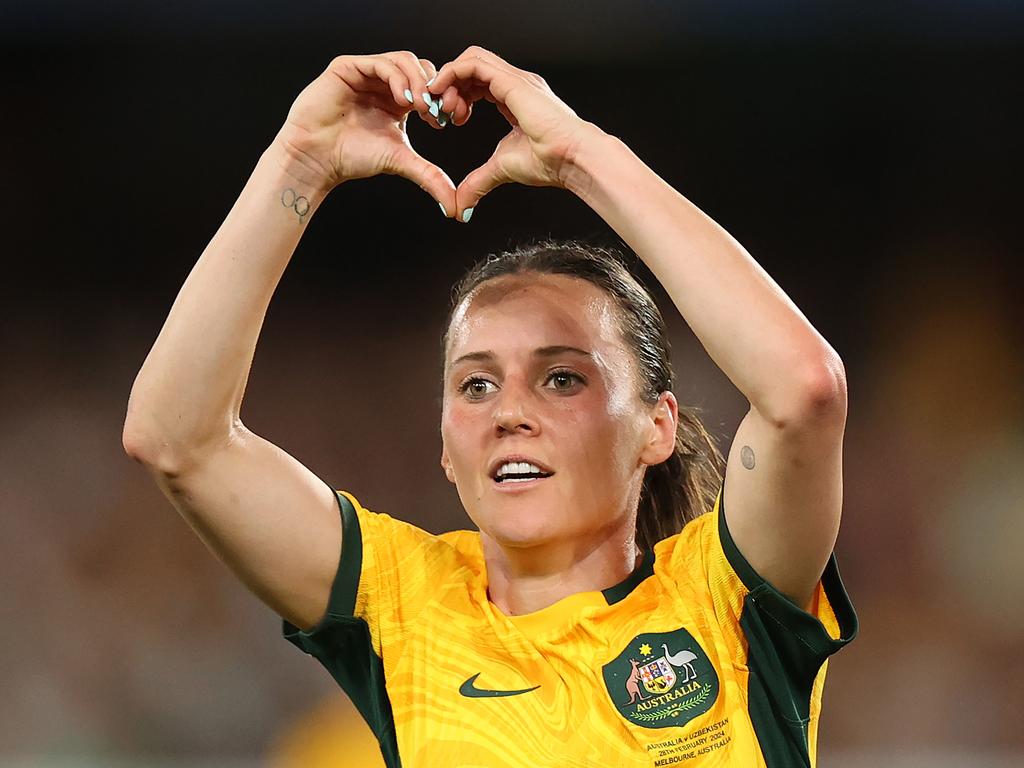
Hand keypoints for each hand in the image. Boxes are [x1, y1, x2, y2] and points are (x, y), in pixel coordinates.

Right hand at [276, 52, 470, 212]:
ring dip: (417, 81)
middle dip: (433, 88)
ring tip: (420, 107)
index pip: (429, 85)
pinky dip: (397, 77)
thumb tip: (456, 207)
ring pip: (404, 60)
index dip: (443, 98)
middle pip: (421, 68)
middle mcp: (384, 83)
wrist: (318, 158)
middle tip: (436, 111)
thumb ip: (430, 177)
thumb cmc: (352, 157)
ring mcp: (366, 72)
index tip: (449, 119)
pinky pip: (380, 62)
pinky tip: (402, 98)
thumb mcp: (401, 161)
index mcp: (398, 100)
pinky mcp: (348, 67)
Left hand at [426, 46, 600, 219]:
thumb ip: (478, 183)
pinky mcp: (512, 81)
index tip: (448, 120)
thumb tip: (461, 207)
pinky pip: (473, 64)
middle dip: (450, 86)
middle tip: (441, 113)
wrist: (571, 159)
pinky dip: (452, 74)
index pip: (479, 83)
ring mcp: (515, 79)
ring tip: (442, 107)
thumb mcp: (502, 170)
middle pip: (472, 67)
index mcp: (515, 99)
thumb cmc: (550, 162)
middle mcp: (515, 83)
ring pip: (471, 59)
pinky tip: (443, 94)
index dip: (458, 96)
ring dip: (449, 79)